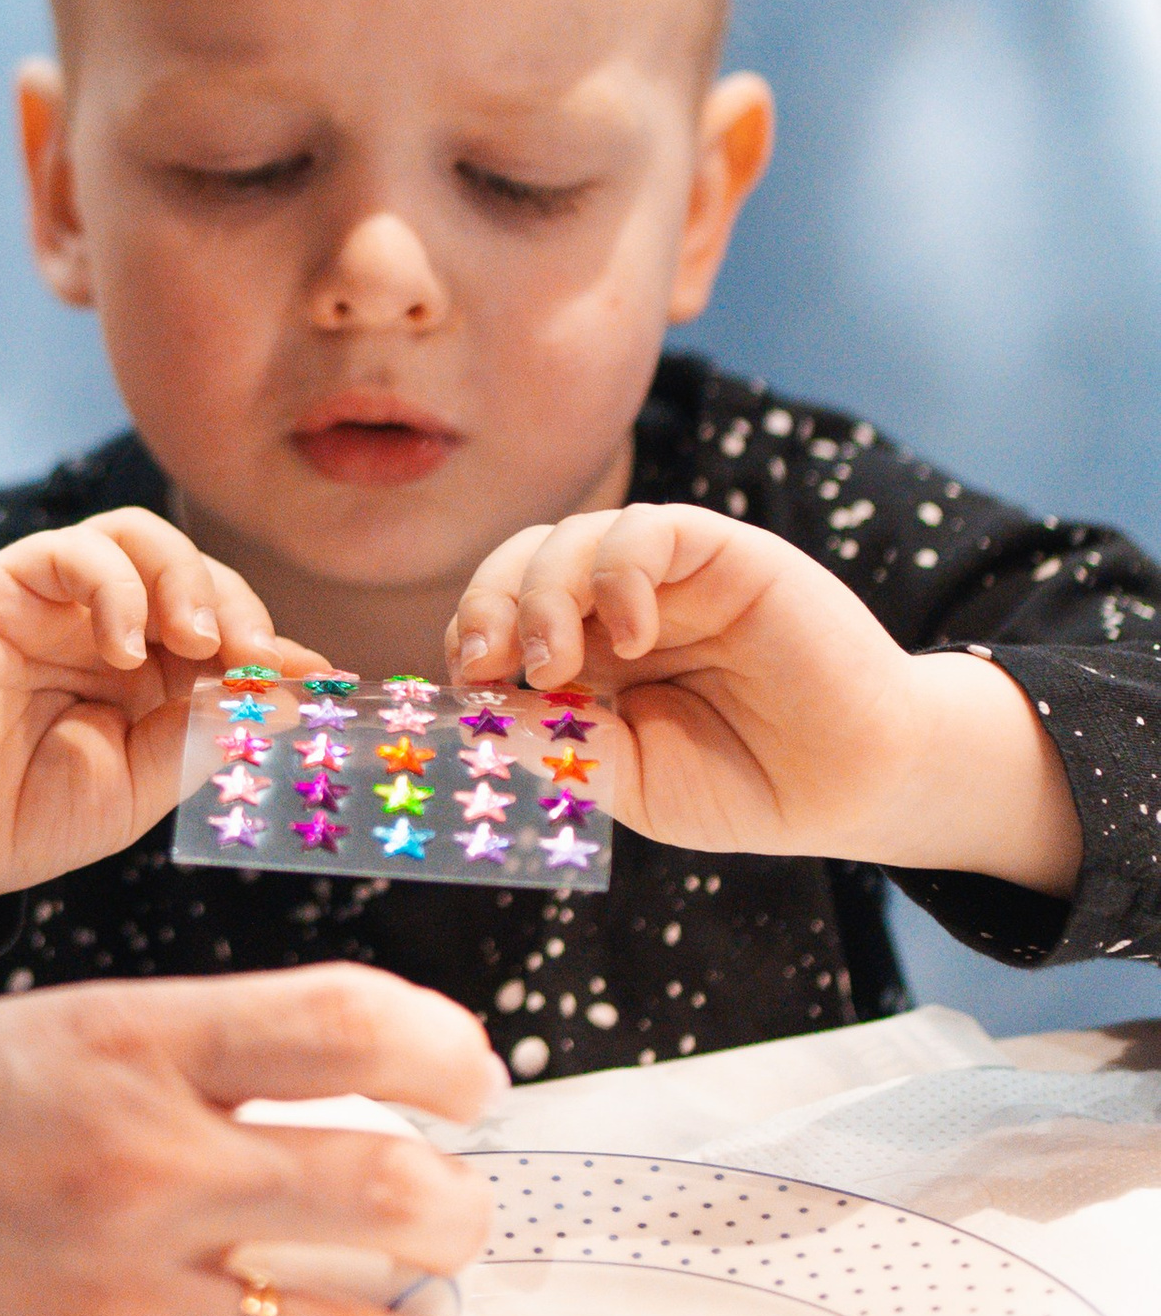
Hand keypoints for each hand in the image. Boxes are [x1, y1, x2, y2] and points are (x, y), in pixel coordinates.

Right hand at [0, 510, 313, 939]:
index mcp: (145, 668)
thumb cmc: (26, 813)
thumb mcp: (140, 781)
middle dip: (238, 606)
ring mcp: (54, 600)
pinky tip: (125, 646)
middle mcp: (106, 621)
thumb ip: (204, 732)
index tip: (320, 678)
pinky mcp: (3, 585)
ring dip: (185, 577)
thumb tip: (291, 695)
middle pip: (192, 569)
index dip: (272, 643)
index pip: (222, 624)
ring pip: (137, 537)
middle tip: (257, 657)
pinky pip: (73, 553)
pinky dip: (114, 586)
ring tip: (199, 640)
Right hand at [0, 965, 504, 1315]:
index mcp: (118, 1037)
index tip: (473, 1077)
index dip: (440, 1051)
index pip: (344, 1023)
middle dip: (456, 1213)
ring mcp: (112, 1298)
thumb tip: (240, 1097)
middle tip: (469, 1220)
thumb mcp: (4, 1034)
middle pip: (382, 1190)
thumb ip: (132, 1067)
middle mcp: (140, 1164)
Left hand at [449, 502, 1079, 889]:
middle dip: (486, 603)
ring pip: (574, 538)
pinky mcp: (723, 553)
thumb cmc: (746, 782)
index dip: (469, 638)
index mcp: (587, 655)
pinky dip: (621, 572)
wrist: (856, 784)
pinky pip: (650, 531)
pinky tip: (631, 633)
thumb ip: (562, 746)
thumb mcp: (634, 780)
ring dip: (543, 594)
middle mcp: (617, 603)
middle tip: (485, 662)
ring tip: (554, 664)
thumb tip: (475, 718)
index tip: (460, 688)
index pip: (500, 616)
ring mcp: (669, 575)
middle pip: (522, 563)